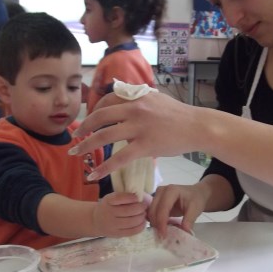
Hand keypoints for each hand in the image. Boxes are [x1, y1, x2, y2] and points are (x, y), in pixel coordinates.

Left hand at [71, 92, 203, 179]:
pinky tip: (95, 174)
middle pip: (100, 117)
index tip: (88, 121)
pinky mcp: (145, 145)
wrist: (197, 126)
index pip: (107, 100)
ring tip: (75, 154)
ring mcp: (139, 127)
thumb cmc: (179, 114)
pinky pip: (119, 158)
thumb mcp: (156, 98)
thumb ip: (139, 99)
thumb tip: (125, 97)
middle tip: (74, 138)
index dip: (93, 111)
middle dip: (83, 128)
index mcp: (136, 97)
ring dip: (86, 145)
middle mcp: (134, 109)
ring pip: (104, 136)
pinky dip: (104, 167)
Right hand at [93, 192, 147, 237]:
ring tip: (144, 214)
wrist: (96, 221)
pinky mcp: (117, 234)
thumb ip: (124, 196)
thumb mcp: (111, 198)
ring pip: (132, 222)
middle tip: (144, 206)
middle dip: (141, 208)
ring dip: (142, 217)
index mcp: (108, 201)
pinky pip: (132, 231)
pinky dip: (141, 226)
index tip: (138, 197)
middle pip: (129, 211)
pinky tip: (142, 222)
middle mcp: (108, 213)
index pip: (120, 198)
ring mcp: (112, 225)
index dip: (131, 197)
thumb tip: (144, 197)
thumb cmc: (109, 207)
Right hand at [148, 184, 208, 234]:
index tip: (164, 235)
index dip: (162, 222)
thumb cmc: (196, 199)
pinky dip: (154, 222)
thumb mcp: (195, 209)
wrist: (196, 194)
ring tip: (161, 234)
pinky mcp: (156, 202)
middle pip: (153, 210)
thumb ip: (189, 220)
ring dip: (154, 224)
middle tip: (161, 237)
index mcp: (171, 191)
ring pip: (150, 212)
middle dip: (156, 224)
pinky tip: (160, 229)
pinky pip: (151, 213)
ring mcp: (157, 196)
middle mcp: (161, 191)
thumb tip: (184, 232)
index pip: (163, 207)